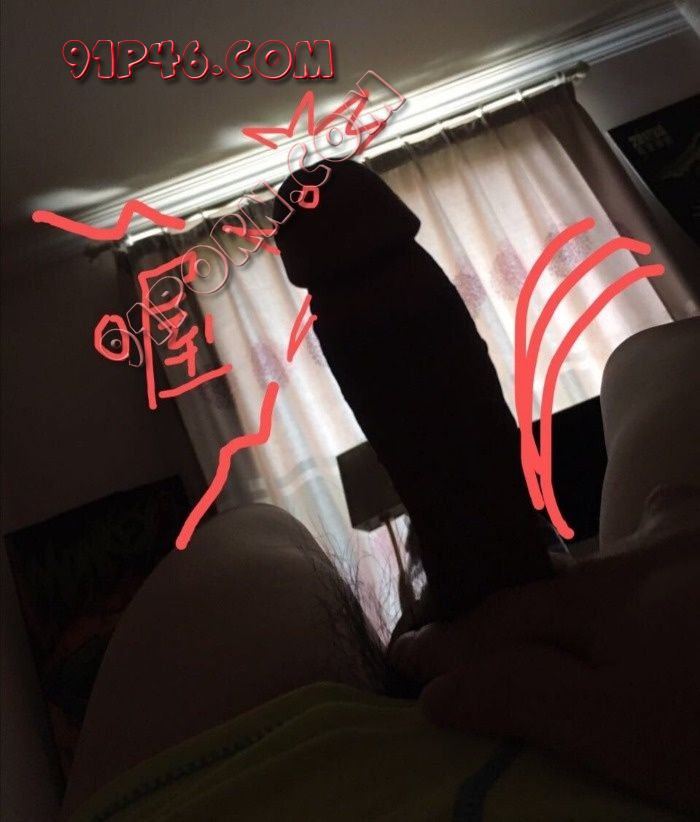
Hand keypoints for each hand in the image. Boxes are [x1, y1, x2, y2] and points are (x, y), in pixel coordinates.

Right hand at [389, 486, 699, 813]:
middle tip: (478, 641)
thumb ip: (529, 697)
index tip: (401, 656)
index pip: (504, 623)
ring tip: (584, 601)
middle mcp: (646, 553)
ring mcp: (693, 545)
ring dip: (594, 575)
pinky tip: (670, 552)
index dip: (450, 645)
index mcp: (608, 599)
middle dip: (512, 610)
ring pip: (626, 547)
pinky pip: (678, 532)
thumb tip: (437, 688)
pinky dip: (663, 543)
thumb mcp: (629, 730)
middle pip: (557, 584)